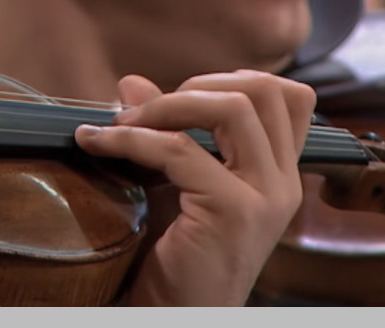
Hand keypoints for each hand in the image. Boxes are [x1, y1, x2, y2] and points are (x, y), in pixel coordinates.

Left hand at [73, 70, 313, 305]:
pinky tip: (97, 143)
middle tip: (147, 109)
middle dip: (199, 84)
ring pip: (233, 107)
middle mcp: (283, 184)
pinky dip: (130, 137)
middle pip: (265, 90)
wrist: (173, 318)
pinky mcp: (234, 212)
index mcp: (280, 176)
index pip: (287, 97)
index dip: (231, 81)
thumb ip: (162, 131)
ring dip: (167, 104)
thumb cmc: (174, 261)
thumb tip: (131, 82)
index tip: (178, 99)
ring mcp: (265, 198)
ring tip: (123, 123)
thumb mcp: (170, 185)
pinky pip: (178, 149)